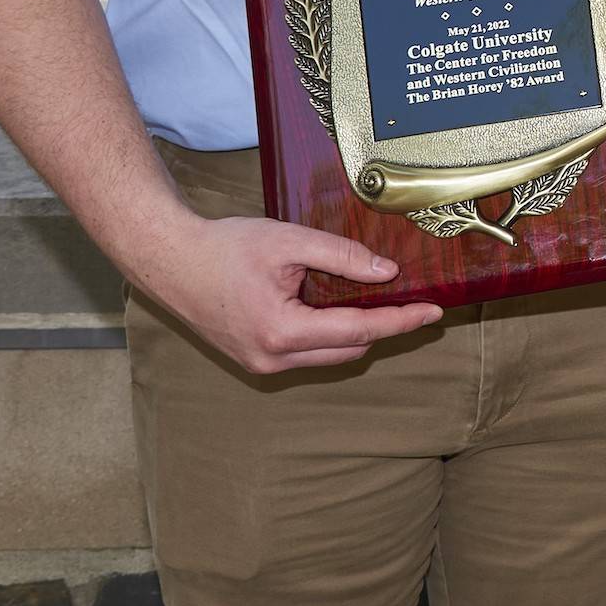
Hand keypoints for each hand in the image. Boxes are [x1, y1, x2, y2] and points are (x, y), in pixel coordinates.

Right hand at [147, 212, 442, 374]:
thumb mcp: (289, 241)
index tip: (433, 313)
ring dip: (357, 334)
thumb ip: (341, 256)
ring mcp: (262, 364)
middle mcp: (273, 359)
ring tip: (385, 304)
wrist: (171, 261)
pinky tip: (342, 308)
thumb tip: (386, 271)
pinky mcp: (255, 359)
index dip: (400, 322)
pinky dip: (330, 335)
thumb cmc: (225, 247)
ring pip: (329, 357)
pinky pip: (307, 354)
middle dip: (384, 329)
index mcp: (282, 332)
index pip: (358, 331)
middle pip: (348, 351)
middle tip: (416, 305)